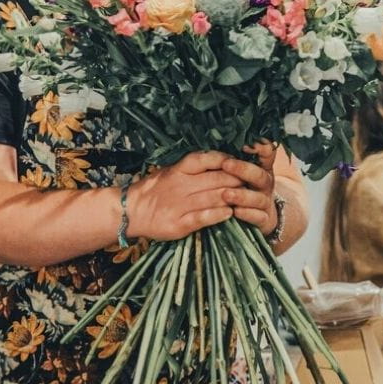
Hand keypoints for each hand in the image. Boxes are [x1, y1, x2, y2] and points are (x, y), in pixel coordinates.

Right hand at [125, 151, 244, 240]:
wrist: (131, 211)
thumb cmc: (154, 189)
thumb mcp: (170, 171)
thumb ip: (192, 167)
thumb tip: (220, 160)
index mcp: (179, 170)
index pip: (207, 159)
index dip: (227, 160)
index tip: (240, 163)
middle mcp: (181, 185)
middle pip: (216, 179)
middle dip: (237, 180)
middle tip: (251, 182)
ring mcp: (180, 205)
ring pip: (213, 197)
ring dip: (233, 197)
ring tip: (246, 197)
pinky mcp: (179, 224)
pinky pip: (203, 217)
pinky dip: (218, 215)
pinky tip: (229, 213)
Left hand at [220, 143, 279, 234]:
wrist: (259, 215)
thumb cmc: (242, 188)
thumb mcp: (239, 171)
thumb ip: (230, 157)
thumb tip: (215, 140)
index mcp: (261, 167)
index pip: (267, 153)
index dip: (260, 147)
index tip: (246, 143)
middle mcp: (265, 183)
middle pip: (259, 174)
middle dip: (243, 169)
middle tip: (227, 164)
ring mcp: (265, 202)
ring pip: (258, 198)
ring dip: (242, 196)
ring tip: (226, 194)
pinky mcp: (264, 220)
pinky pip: (258, 217)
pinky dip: (248, 215)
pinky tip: (236, 212)